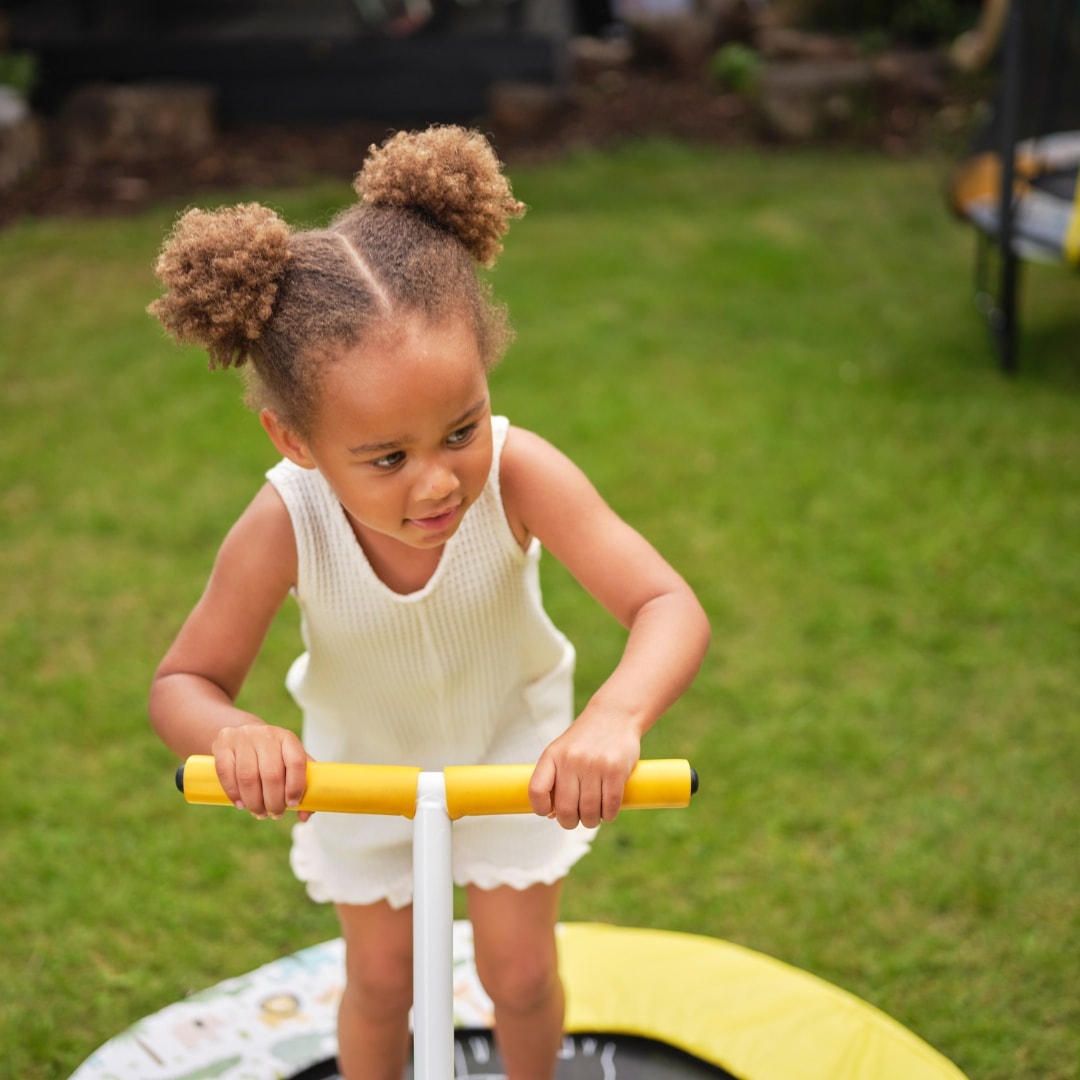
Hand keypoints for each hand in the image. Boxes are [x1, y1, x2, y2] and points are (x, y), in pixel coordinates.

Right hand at [211, 723, 311, 820]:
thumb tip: (305, 815)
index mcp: (287, 739)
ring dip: (254, 802)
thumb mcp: (289, 761)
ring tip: (259, 812)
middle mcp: (266, 735)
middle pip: (271, 774)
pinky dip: (233, 793)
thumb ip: (302, 785)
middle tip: (274, 814)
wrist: (243, 734)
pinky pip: (226, 773)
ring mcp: (243, 738)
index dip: (296, 786)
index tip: (292, 804)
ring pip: (248, 777)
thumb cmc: (272, 755)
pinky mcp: (223, 744)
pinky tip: (240, 804)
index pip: (296, 761)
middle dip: (274, 801)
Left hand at [528, 708, 640, 829]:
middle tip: (576, 819)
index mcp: (552, 756)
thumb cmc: (585, 740)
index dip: (540, 809)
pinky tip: (607, 811)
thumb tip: (552, 815)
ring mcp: (594, 765)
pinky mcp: (616, 770)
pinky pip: (610, 805)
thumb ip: (555, 779)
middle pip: (565, 809)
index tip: (549, 812)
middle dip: (570, 822)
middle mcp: (571, 760)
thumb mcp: (563, 751)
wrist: (614, 715)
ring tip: (593, 816)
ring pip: (589, 811)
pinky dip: (608, 815)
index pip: (536, 791)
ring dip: (591, 821)